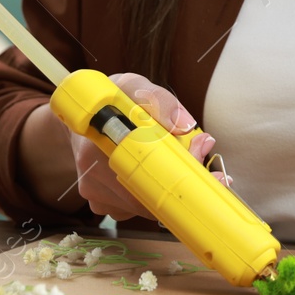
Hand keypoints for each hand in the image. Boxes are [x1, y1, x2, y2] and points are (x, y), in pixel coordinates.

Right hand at [71, 72, 229, 222]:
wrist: (82, 117)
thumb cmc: (111, 99)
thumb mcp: (134, 86)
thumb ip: (159, 100)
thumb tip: (185, 125)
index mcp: (100, 142)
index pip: (145, 169)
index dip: (181, 174)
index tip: (212, 173)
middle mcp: (93, 174)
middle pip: (149, 195)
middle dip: (186, 185)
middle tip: (213, 173)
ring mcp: (96, 193)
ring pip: (146, 206)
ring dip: (173, 192)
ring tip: (194, 171)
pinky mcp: (101, 204)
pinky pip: (137, 208)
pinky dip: (156, 197)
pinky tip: (165, 180)